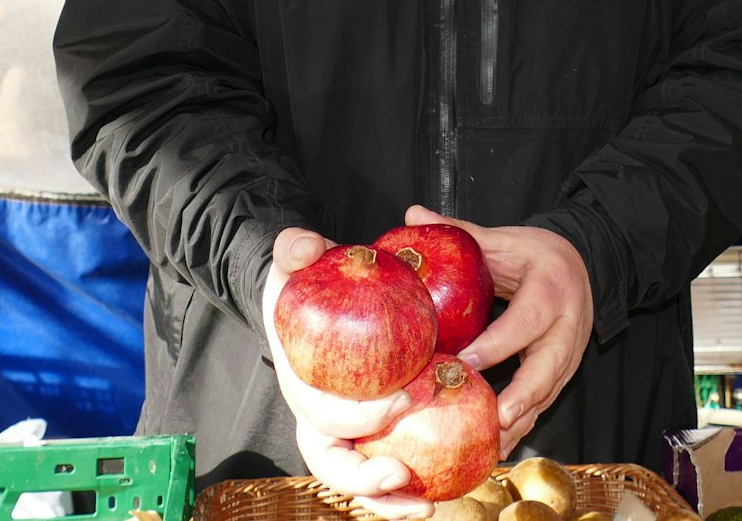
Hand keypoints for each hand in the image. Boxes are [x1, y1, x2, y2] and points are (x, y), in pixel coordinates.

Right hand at [261, 228, 433, 519]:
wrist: (315, 301)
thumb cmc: (309, 282)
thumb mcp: (299, 258)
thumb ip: (296, 248)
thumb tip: (301, 245)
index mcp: (301, 384)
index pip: (322, 413)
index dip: (357, 415)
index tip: (401, 401)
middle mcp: (317, 419)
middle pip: (333, 464)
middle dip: (365, 478)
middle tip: (403, 472)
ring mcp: (344, 434)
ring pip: (359, 482)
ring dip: (389, 503)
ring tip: (428, 505)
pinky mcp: (370, 436)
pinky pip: (387, 470)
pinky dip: (408, 489)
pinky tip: (444, 490)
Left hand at [403, 205, 593, 458]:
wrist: (585, 263)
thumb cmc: (534, 254)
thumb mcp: (503, 239)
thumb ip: (461, 232)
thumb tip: (412, 216)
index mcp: (550, 289)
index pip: (525, 320)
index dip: (499, 344)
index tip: (467, 361)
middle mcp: (568, 325)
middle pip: (549, 366)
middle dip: (523, 395)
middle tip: (496, 418)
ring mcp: (571, 351)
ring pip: (550, 391)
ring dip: (524, 419)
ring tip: (494, 443)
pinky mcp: (566, 370)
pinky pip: (547, 401)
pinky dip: (526, 424)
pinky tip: (500, 445)